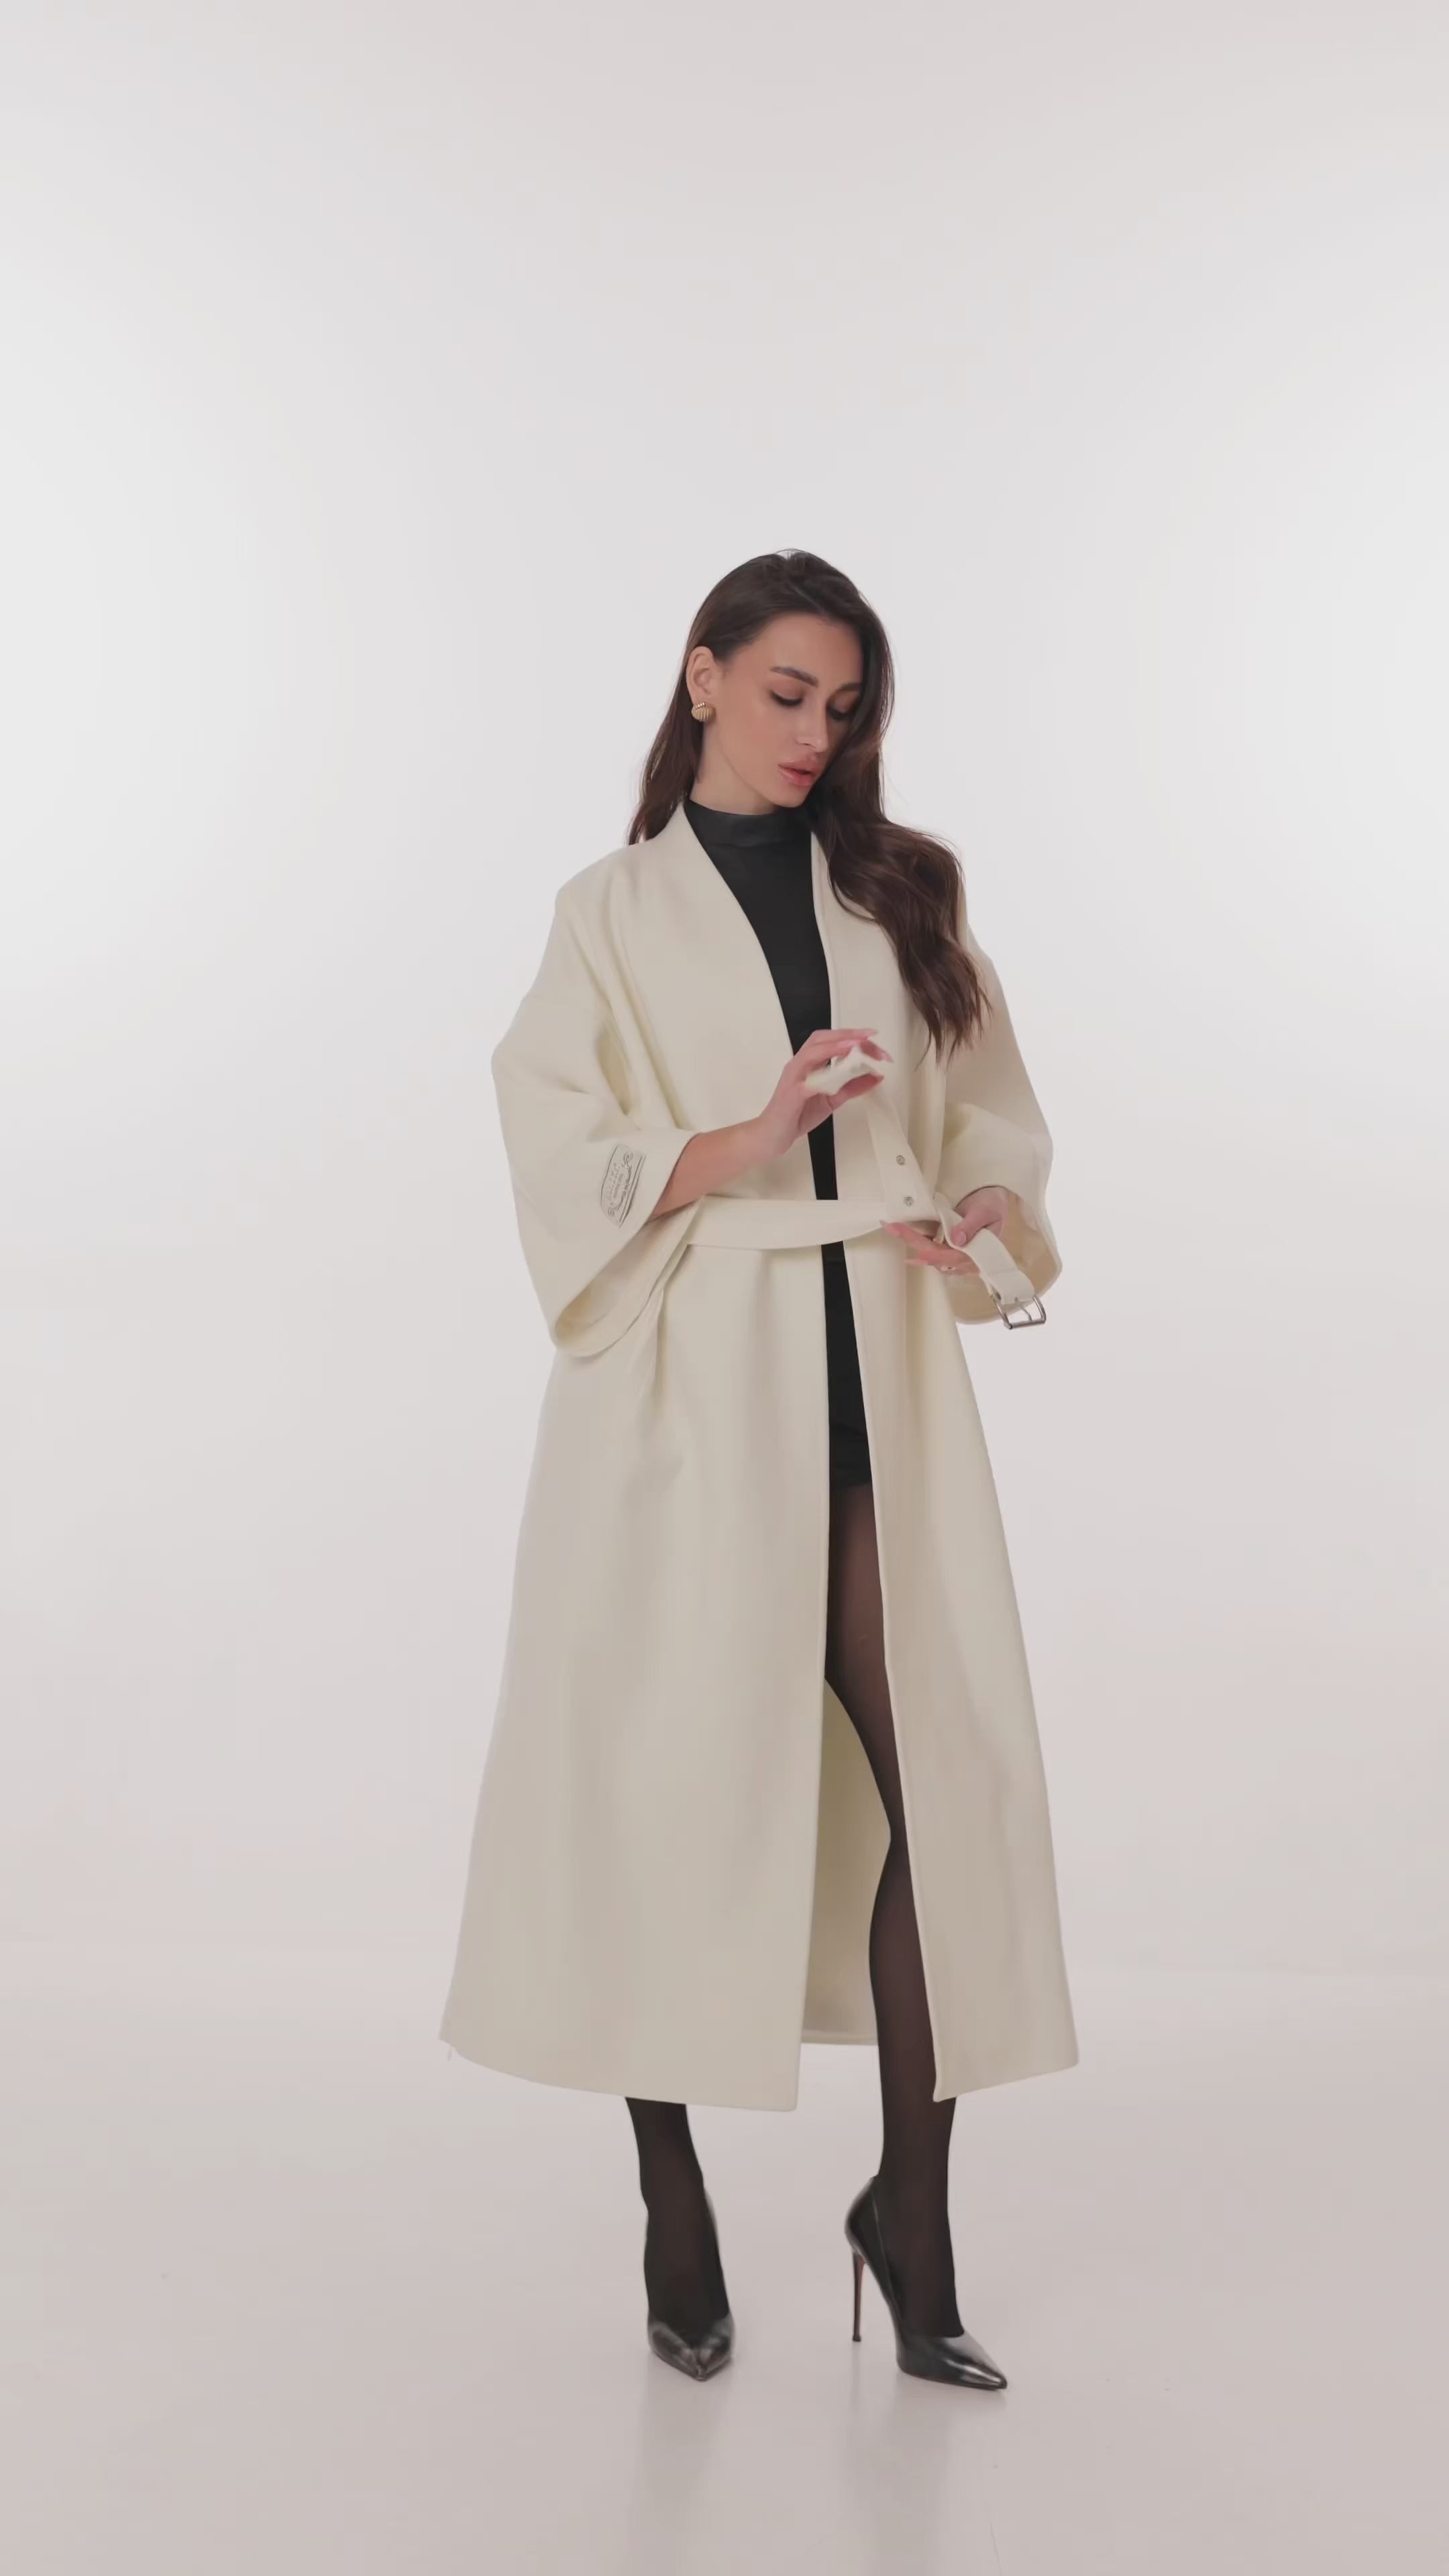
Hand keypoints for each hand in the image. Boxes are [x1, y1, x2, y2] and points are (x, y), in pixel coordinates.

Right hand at [751, 1028, 891, 1163]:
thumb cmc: (798, 1115)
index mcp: (809, 1064)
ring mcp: (794, 1076)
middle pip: (821, 1038)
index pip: (830, 1041)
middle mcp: (799, 1064)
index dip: (851, 1036)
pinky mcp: (792, 1092)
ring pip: (813, 1051)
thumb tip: (876, 1076)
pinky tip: (838, 1068)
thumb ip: (852, 1087)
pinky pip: (807, 1077)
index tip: (872, 1037)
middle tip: (869, 1036)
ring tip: (856, 1044)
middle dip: (847, 1034)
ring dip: (836, 1045)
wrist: (773, 1136)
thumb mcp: (832, 1099)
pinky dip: (823, 1070)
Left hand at [883, 1184, 1011, 1273]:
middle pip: (937, 1256)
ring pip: (932, 1254)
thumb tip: (956, 1240)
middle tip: (892, 1228)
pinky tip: (903, 1232)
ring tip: (893, 1228)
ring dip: (913, 1241)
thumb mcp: (985, 1211)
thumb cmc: (993, 1205)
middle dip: (914, 1243)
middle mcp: (967, 1260)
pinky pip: (932, 1249)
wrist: (995, 1201)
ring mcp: (958, 1255)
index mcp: (980, 1254)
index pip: (953, 1257)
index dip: (933, 1254)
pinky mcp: (951, 1249)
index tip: (916, 1249)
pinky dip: (919, 1241)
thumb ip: (971, 1225)